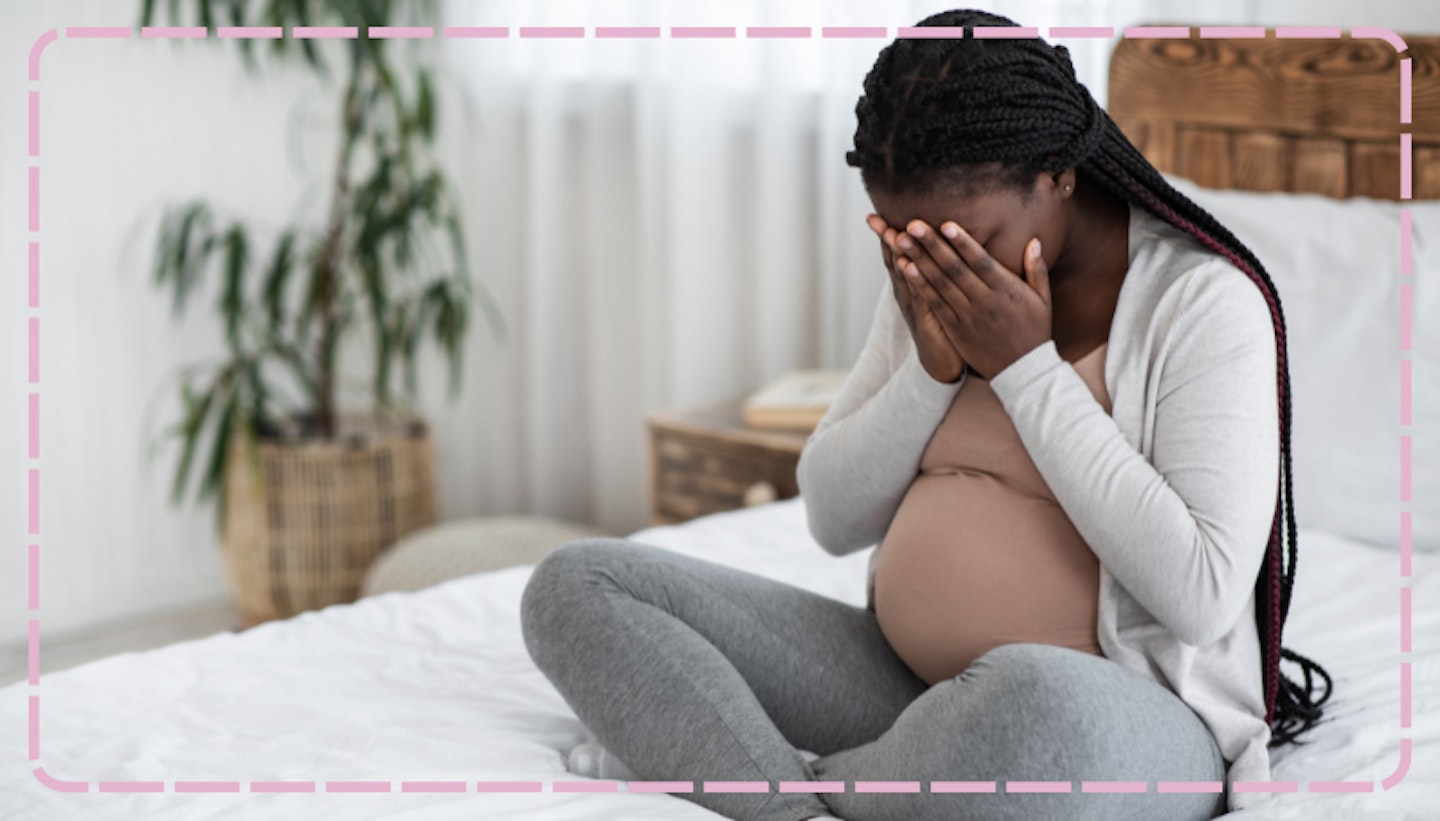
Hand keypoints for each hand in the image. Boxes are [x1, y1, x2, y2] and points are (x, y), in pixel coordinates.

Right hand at [867, 214, 966, 383]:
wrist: (941, 363)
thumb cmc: (943, 325)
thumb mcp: (936, 294)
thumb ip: (933, 270)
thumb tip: (931, 245)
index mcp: (909, 285)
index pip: (896, 254)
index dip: (886, 235)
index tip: (875, 216)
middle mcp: (906, 293)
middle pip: (893, 261)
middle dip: (885, 240)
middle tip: (875, 219)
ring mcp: (912, 306)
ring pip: (904, 276)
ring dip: (898, 255)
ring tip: (892, 234)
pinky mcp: (925, 318)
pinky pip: (918, 294)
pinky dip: (912, 279)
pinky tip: (908, 265)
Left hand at [890, 218, 1051, 380]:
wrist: (1022, 371)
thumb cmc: (1034, 331)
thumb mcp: (1043, 300)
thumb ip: (1037, 269)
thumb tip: (1033, 241)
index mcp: (1006, 291)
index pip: (981, 262)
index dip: (963, 243)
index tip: (946, 224)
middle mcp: (985, 302)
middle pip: (954, 269)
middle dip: (932, 246)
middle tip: (913, 225)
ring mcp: (967, 317)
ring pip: (939, 285)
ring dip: (919, 261)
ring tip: (902, 241)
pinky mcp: (955, 329)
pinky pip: (934, 304)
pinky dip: (920, 286)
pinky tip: (906, 269)